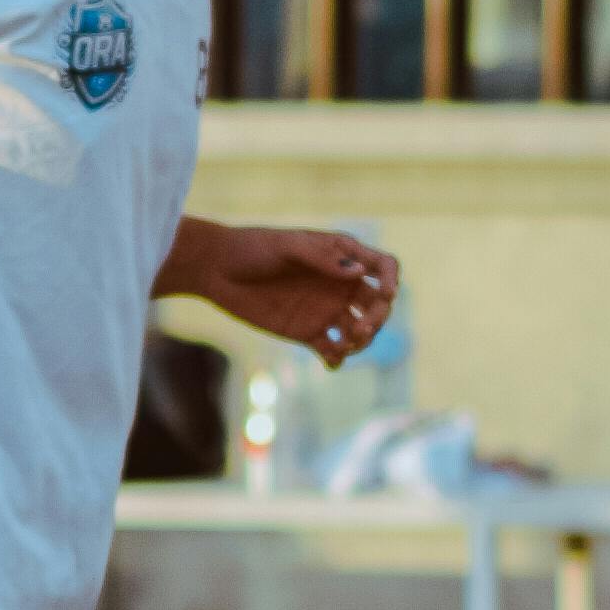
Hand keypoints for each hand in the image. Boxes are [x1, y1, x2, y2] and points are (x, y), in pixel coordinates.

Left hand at [168, 218, 399, 370]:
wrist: (218, 270)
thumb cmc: (253, 248)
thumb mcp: (287, 247)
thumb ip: (322, 259)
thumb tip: (359, 273)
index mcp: (341, 255)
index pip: (382, 266)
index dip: (391, 280)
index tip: (386, 294)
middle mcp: (340, 283)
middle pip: (377, 303)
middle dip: (378, 318)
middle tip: (359, 330)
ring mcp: (326, 309)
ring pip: (361, 329)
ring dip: (362, 341)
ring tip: (343, 345)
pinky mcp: (308, 332)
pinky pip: (333, 350)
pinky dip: (338, 359)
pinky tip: (330, 361)